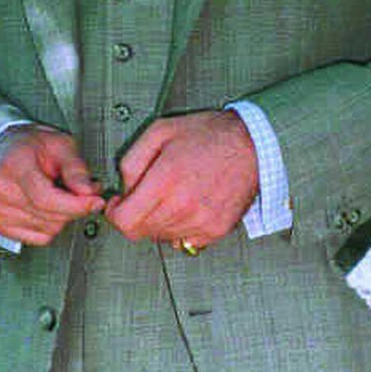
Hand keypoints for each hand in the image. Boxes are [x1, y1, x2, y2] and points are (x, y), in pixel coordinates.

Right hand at [0, 126, 103, 245]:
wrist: (5, 151)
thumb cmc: (32, 146)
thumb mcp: (60, 144)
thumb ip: (76, 169)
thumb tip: (90, 192)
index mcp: (15, 167)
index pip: (45, 198)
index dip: (76, 204)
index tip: (96, 202)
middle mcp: (0, 192)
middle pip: (49, 215)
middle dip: (75, 206)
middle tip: (82, 190)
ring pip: (48, 229)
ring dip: (64, 216)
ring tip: (60, 194)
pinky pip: (38, 238)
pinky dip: (51, 226)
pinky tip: (49, 208)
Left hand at [103, 110, 258, 249]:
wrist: (255, 143)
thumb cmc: (211, 134)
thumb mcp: (161, 131)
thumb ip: (132, 160)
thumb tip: (124, 188)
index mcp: (165, 180)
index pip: (124, 221)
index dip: (115, 213)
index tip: (119, 204)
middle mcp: (182, 205)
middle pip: (141, 231)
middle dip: (138, 214)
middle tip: (150, 195)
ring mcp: (201, 221)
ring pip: (162, 237)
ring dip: (160, 221)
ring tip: (175, 196)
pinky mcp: (217, 229)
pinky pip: (186, 240)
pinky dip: (182, 228)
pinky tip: (190, 206)